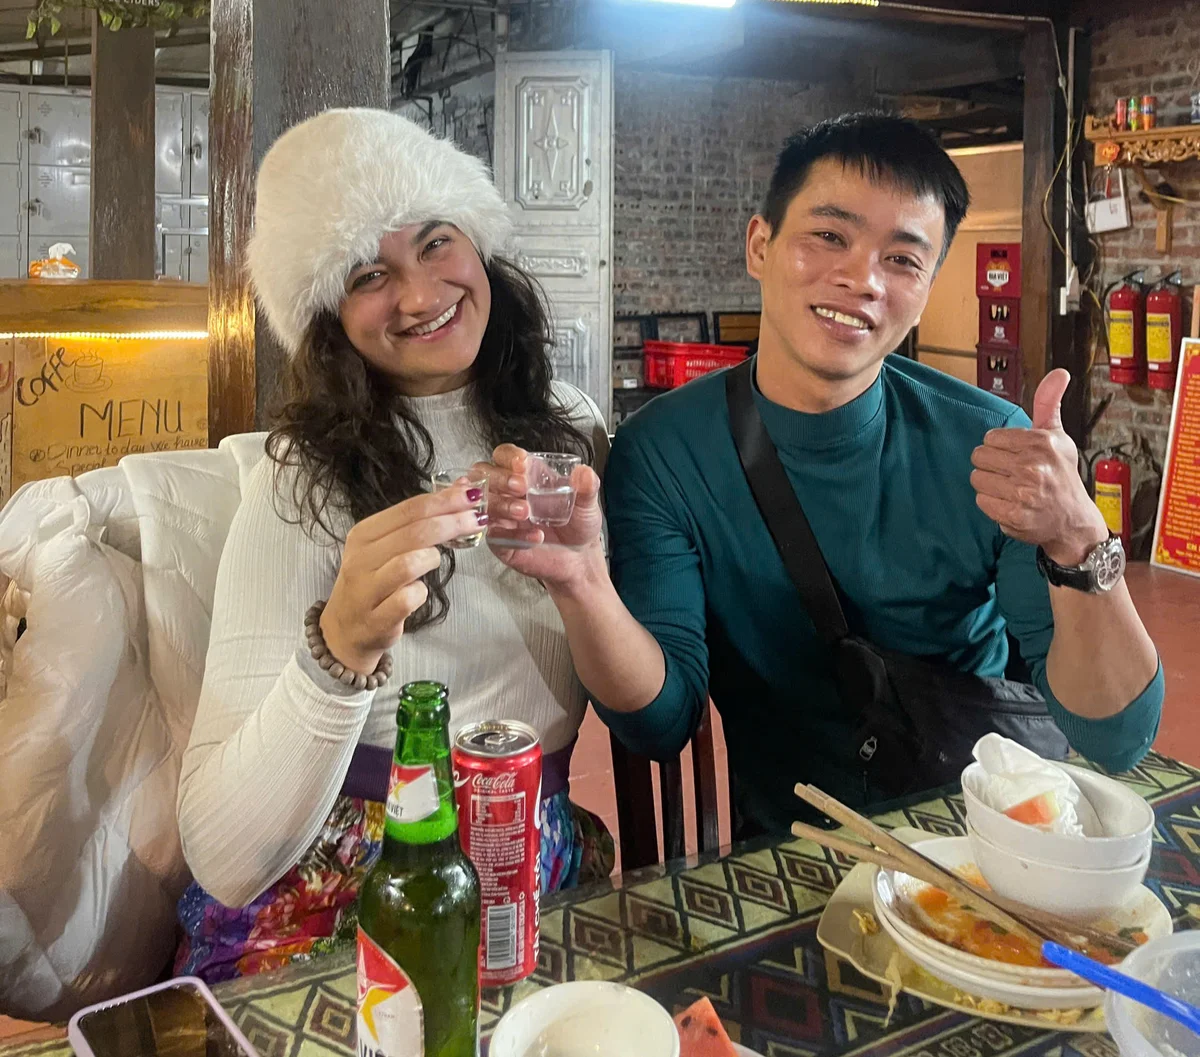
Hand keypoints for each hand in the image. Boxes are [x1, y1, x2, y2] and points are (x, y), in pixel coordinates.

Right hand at [320, 485, 486, 673]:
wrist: (345, 629)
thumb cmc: (373, 582)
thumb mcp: (386, 547)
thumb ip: (418, 522)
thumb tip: (459, 492)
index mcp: (363, 534)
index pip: (409, 509)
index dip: (444, 500)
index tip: (472, 495)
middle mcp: (361, 558)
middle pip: (414, 532)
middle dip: (452, 522)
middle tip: (478, 520)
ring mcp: (366, 589)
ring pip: (409, 563)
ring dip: (431, 559)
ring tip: (434, 562)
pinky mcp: (377, 618)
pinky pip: (409, 599)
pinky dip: (421, 593)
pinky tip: (418, 593)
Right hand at [477, 444, 605, 594]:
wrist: (579, 559)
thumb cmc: (577, 524)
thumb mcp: (587, 504)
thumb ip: (587, 487)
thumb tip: (584, 472)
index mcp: (526, 475)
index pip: (504, 456)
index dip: (508, 456)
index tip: (521, 462)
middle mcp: (508, 493)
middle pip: (484, 475)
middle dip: (499, 477)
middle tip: (520, 487)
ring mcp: (501, 517)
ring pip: (485, 504)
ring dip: (502, 504)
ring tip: (525, 512)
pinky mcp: (500, 542)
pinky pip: (496, 535)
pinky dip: (514, 536)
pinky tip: (536, 537)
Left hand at [970, 369, 1108, 564]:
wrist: (1073, 520)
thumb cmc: (1061, 475)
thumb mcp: (1058, 437)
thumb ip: (1048, 403)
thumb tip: (1059, 372)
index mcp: (1041, 442)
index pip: (990, 438)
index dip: (999, 448)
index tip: (1016, 457)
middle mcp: (1033, 466)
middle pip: (979, 457)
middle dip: (991, 466)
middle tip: (1011, 474)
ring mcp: (1023, 492)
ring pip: (977, 479)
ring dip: (990, 485)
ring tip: (1011, 489)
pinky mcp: (1013, 514)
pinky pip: (981, 501)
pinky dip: (992, 504)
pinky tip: (1010, 504)